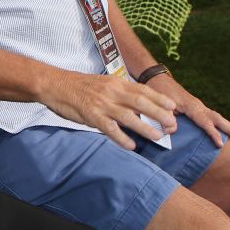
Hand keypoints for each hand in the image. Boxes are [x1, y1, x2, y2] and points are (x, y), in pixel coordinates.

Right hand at [39, 72, 177, 149]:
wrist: (55, 84)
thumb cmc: (80, 86)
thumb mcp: (104, 84)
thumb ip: (120, 93)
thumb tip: (140, 105)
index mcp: (117, 82)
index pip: (144, 90)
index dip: (160, 99)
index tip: (174, 107)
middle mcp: (112, 91)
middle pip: (141, 103)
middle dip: (159, 114)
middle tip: (173, 126)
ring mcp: (102, 104)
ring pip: (129, 116)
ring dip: (145, 128)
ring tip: (158, 137)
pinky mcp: (91, 115)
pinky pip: (109, 128)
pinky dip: (122, 138)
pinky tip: (131, 146)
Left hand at [147, 74, 229, 146]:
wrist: (157, 77)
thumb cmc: (158, 90)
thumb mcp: (160, 104)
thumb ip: (166, 118)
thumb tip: (172, 131)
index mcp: (190, 106)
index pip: (204, 122)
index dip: (213, 133)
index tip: (221, 144)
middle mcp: (197, 105)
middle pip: (216, 117)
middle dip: (228, 128)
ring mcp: (197, 105)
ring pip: (215, 116)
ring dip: (227, 125)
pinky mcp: (195, 106)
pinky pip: (210, 115)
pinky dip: (219, 122)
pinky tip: (223, 128)